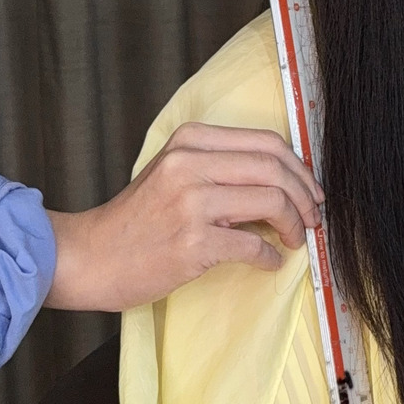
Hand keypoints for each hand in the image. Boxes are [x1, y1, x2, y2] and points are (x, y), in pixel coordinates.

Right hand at [43, 123, 323, 311]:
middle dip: (306, 196)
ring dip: (295, 225)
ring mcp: (192, 203)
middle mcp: (191, 164)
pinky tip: (270, 262)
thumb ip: (219, 165)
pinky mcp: (193, 243)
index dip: (300, 167)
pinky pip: (254, 246)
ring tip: (296, 239)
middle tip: (313, 218)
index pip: (267, 142)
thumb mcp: (173, 172)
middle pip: (276, 168)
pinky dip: (271, 256)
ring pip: (272, 201)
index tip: (310, 190)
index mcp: (191, 140)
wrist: (91, 257)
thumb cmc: (137, 219)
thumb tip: (282, 178)